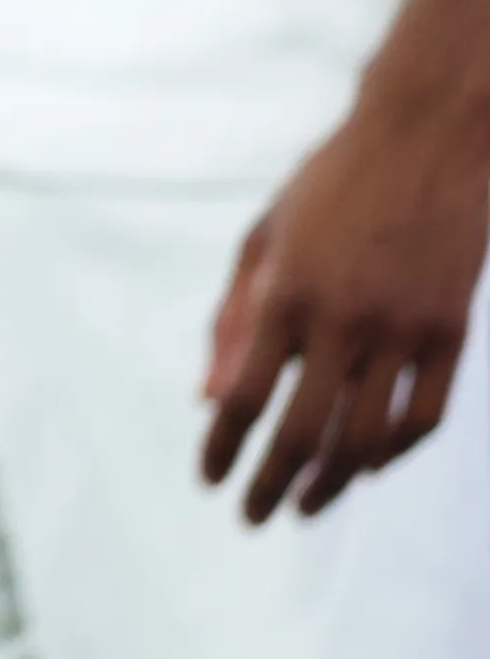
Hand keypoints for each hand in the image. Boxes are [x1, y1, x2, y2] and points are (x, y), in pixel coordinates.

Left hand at [202, 92, 489, 522]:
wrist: (425, 141)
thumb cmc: (329, 187)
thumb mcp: (262, 239)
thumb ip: (233, 321)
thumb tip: (208, 398)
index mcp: (284, 293)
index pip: (245, 395)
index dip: (222, 447)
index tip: (208, 480)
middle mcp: (342, 319)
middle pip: (302, 431)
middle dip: (270, 483)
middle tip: (252, 517)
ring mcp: (402, 329)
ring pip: (367, 437)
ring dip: (332, 483)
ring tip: (306, 506)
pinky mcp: (450, 332)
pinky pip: (425, 416)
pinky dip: (395, 451)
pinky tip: (369, 467)